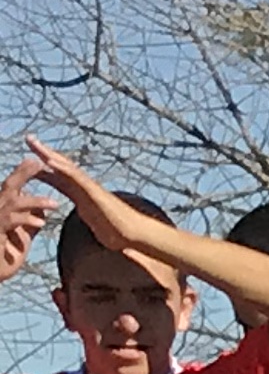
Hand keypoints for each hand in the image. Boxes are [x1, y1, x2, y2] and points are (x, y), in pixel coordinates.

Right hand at [0, 157, 49, 287]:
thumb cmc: (4, 257)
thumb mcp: (21, 237)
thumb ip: (29, 222)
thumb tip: (41, 211)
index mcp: (2, 209)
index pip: (13, 188)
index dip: (25, 174)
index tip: (41, 163)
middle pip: (9, 187)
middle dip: (23, 173)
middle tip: (39, 162)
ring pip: (12, 203)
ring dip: (34, 202)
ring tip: (54, 204)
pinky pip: (9, 222)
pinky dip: (25, 220)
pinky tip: (41, 223)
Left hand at [12, 141, 142, 269]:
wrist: (135, 234)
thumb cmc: (119, 233)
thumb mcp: (95, 225)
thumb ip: (88, 219)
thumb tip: (87, 222)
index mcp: (81, 195)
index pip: (60, 178)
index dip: (45, 168)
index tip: (29, 158)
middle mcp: (84, 187)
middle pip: (61, 166)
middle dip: (44, 153)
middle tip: (29, 138)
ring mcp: (89, 187)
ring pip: (66, 166)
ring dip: (49, 153)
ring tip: (33, 142)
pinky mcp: (94, 191)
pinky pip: (75, 176)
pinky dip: (62, 167)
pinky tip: (49, 160)